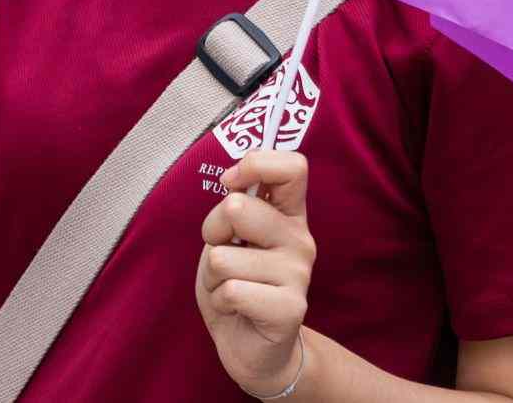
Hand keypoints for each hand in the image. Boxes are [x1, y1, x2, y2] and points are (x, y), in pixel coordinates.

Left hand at [196, 150, 314, 396]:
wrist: (253, 349)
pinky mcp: (290, 308)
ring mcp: (298, 273)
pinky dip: (220, 302)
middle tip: (224, 255)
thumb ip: (234, 214)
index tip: (230, 183)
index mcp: (288, 214)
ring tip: (230, 288)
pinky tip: (237, 310)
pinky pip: (231, 291)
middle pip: (238, 208)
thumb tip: (234, 193)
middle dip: (212, 232)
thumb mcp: (228, 241)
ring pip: (223, 257)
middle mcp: (300, 238)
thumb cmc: (237, 285)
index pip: (292, 167)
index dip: (256, 164)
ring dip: (213, 278)